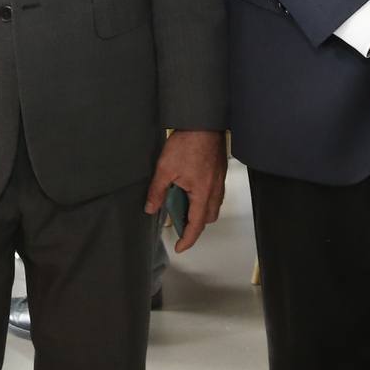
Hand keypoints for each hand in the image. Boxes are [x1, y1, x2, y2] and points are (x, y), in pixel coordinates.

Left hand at [145, 129, 224, 251]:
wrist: (203, 122)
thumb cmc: (188, 143)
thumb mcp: (165, 169)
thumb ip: (157, 191)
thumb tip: (151, 208)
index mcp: (202, 193)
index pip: (196, 225)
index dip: (187, 239)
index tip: (180, 247)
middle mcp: (214, 190)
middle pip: (207, 219)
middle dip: (194, 226)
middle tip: (178, 224)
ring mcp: (219, 181)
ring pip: (212, 207)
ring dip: (199, 212)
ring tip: (181, 206)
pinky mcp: (219, 173)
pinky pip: (214, 194)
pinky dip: (203, 199)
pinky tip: (190, 190)